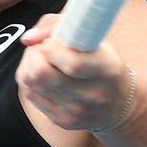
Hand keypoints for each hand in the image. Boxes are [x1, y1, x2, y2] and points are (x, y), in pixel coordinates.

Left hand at [15, 13, 132, 131]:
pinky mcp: (62, 120)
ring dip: (29, 64)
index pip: (72, 63)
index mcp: (107, 70)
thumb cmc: (101, 62)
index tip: (51, 40)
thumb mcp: (94, 38)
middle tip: (43, 47)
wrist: (117, 104)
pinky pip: (30, 94)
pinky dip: (30, 79)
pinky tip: (44, 74)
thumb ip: (60, 25)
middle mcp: (93, 95)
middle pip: (42, 73)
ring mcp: (76, 111)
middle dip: (34, 53)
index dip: (51, 47)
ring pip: (31, 81)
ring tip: (44, 59)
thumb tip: (29, 38)